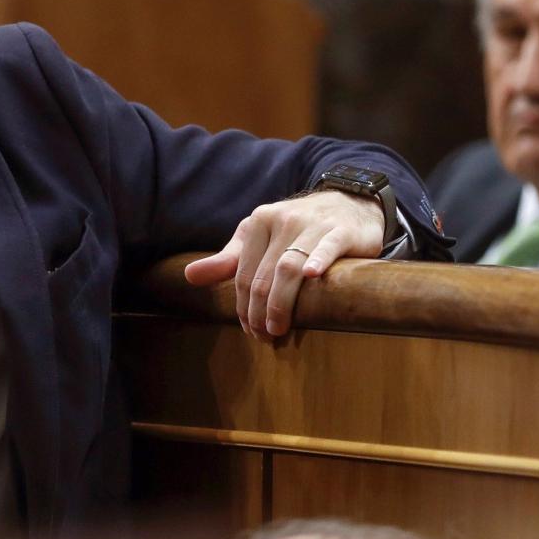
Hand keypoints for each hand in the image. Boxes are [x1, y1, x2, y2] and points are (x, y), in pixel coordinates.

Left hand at [183, 190, 385, 337]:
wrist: (348, 203)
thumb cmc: (298, 227)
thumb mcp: (259, 238)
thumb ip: (228, 259)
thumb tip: (189, 276)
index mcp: (259, 221)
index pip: (244, 273)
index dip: (243, 306)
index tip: (249, 329)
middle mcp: (283, 219)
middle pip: (264, 276)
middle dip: (260, 312)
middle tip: (264, 335)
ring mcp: (313, 224)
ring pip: (289, 268)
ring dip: (281, 303)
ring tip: (279, 328)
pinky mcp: (341, 230)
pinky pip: (326, 247)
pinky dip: (317, 261)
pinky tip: (311, 277)